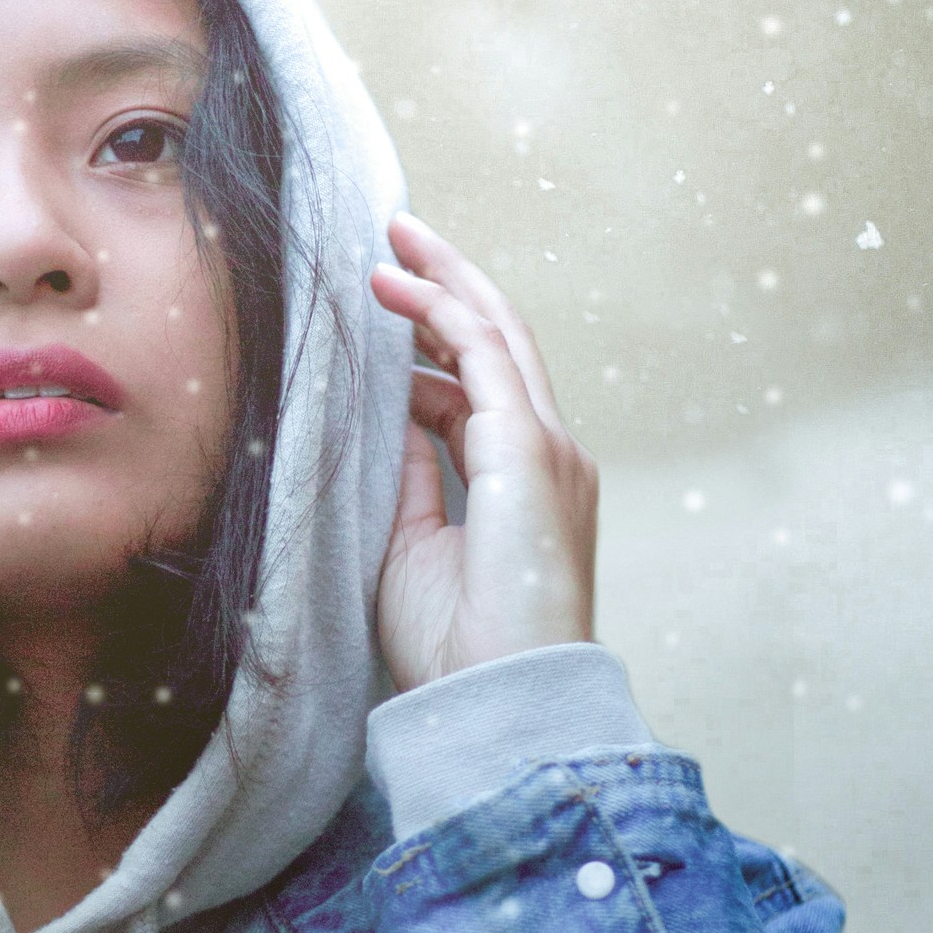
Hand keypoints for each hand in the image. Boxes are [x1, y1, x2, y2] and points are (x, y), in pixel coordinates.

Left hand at [368, 217, 597, 692]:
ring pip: (498, 334)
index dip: (432, 347)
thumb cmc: (455, 645)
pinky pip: (483, 358)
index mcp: (526, 482)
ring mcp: (547, 449)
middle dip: (450, 283)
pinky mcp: (530, 450)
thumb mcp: (412, 543)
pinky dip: (439, 314)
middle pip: (501, 340)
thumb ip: (410, 475)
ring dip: (444, 281)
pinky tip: (394, 289)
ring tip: (392, 240)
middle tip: (398, 236)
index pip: (482, 390)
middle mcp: (549, 454)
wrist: (498, 696)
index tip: (384, 312)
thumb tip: (389, 417)